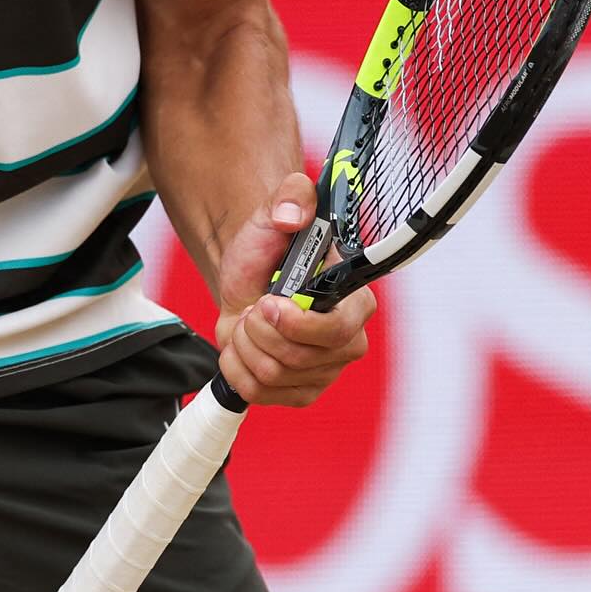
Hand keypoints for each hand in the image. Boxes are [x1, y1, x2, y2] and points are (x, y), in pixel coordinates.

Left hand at [213, 170, 374, 406]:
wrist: (247, 277)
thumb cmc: (268, 247)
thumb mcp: (274, 213)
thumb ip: (291, 198)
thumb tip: (294, 214)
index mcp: (355, 301)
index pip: (338, 331)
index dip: (297, 324)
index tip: (266, 303)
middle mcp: (347, 342)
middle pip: (298, 359)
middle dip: (259, 329)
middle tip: (255, 304)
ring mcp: (324, 372)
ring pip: (271, 375)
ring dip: (245, 342)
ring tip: (250, 318)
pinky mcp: (298, 393)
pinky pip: (256, 393)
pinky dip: (236, 365)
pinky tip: (243, 343)